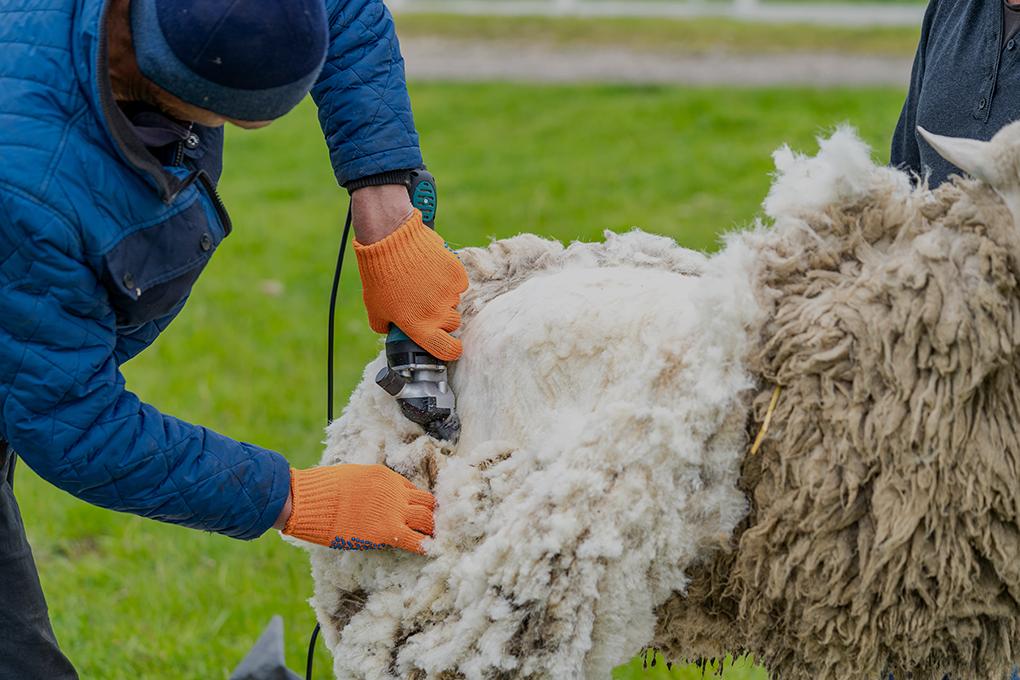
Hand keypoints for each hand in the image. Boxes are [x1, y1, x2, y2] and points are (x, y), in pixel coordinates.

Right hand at [280, 464, 435, 553]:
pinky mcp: (389, 531)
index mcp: (386, 475)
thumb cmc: (322, 489)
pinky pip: (417, 540)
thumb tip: (369, 498)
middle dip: (430, 514)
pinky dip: (425, 545)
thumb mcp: (352, 477)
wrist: (311, 501)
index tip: (413, 513)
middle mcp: (396, 490)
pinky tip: (429, 550)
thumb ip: (368, 485)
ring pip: (428, 518)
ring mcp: (395, 510)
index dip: (414, 503)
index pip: (411, 489)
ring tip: (431, 538)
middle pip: (427, 501)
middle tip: (428, 527)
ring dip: (431, 528)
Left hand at [354, 209, 468, 359]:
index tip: (452, 347)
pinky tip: (432, 270)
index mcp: (419, 327)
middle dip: (442, 317)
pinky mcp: (456, 274)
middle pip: (452, 324)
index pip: (447, 350)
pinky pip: (459, 283)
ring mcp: (449, 293)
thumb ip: (386, 326)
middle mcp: (437, 313)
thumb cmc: (379, 275)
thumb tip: (393, 330)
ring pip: (455, 302)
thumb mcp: (375, 308)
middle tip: (426, 303)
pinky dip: (449, 279)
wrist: (390, 240)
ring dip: (444, 296)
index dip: (451, 351)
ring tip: (424, 281)